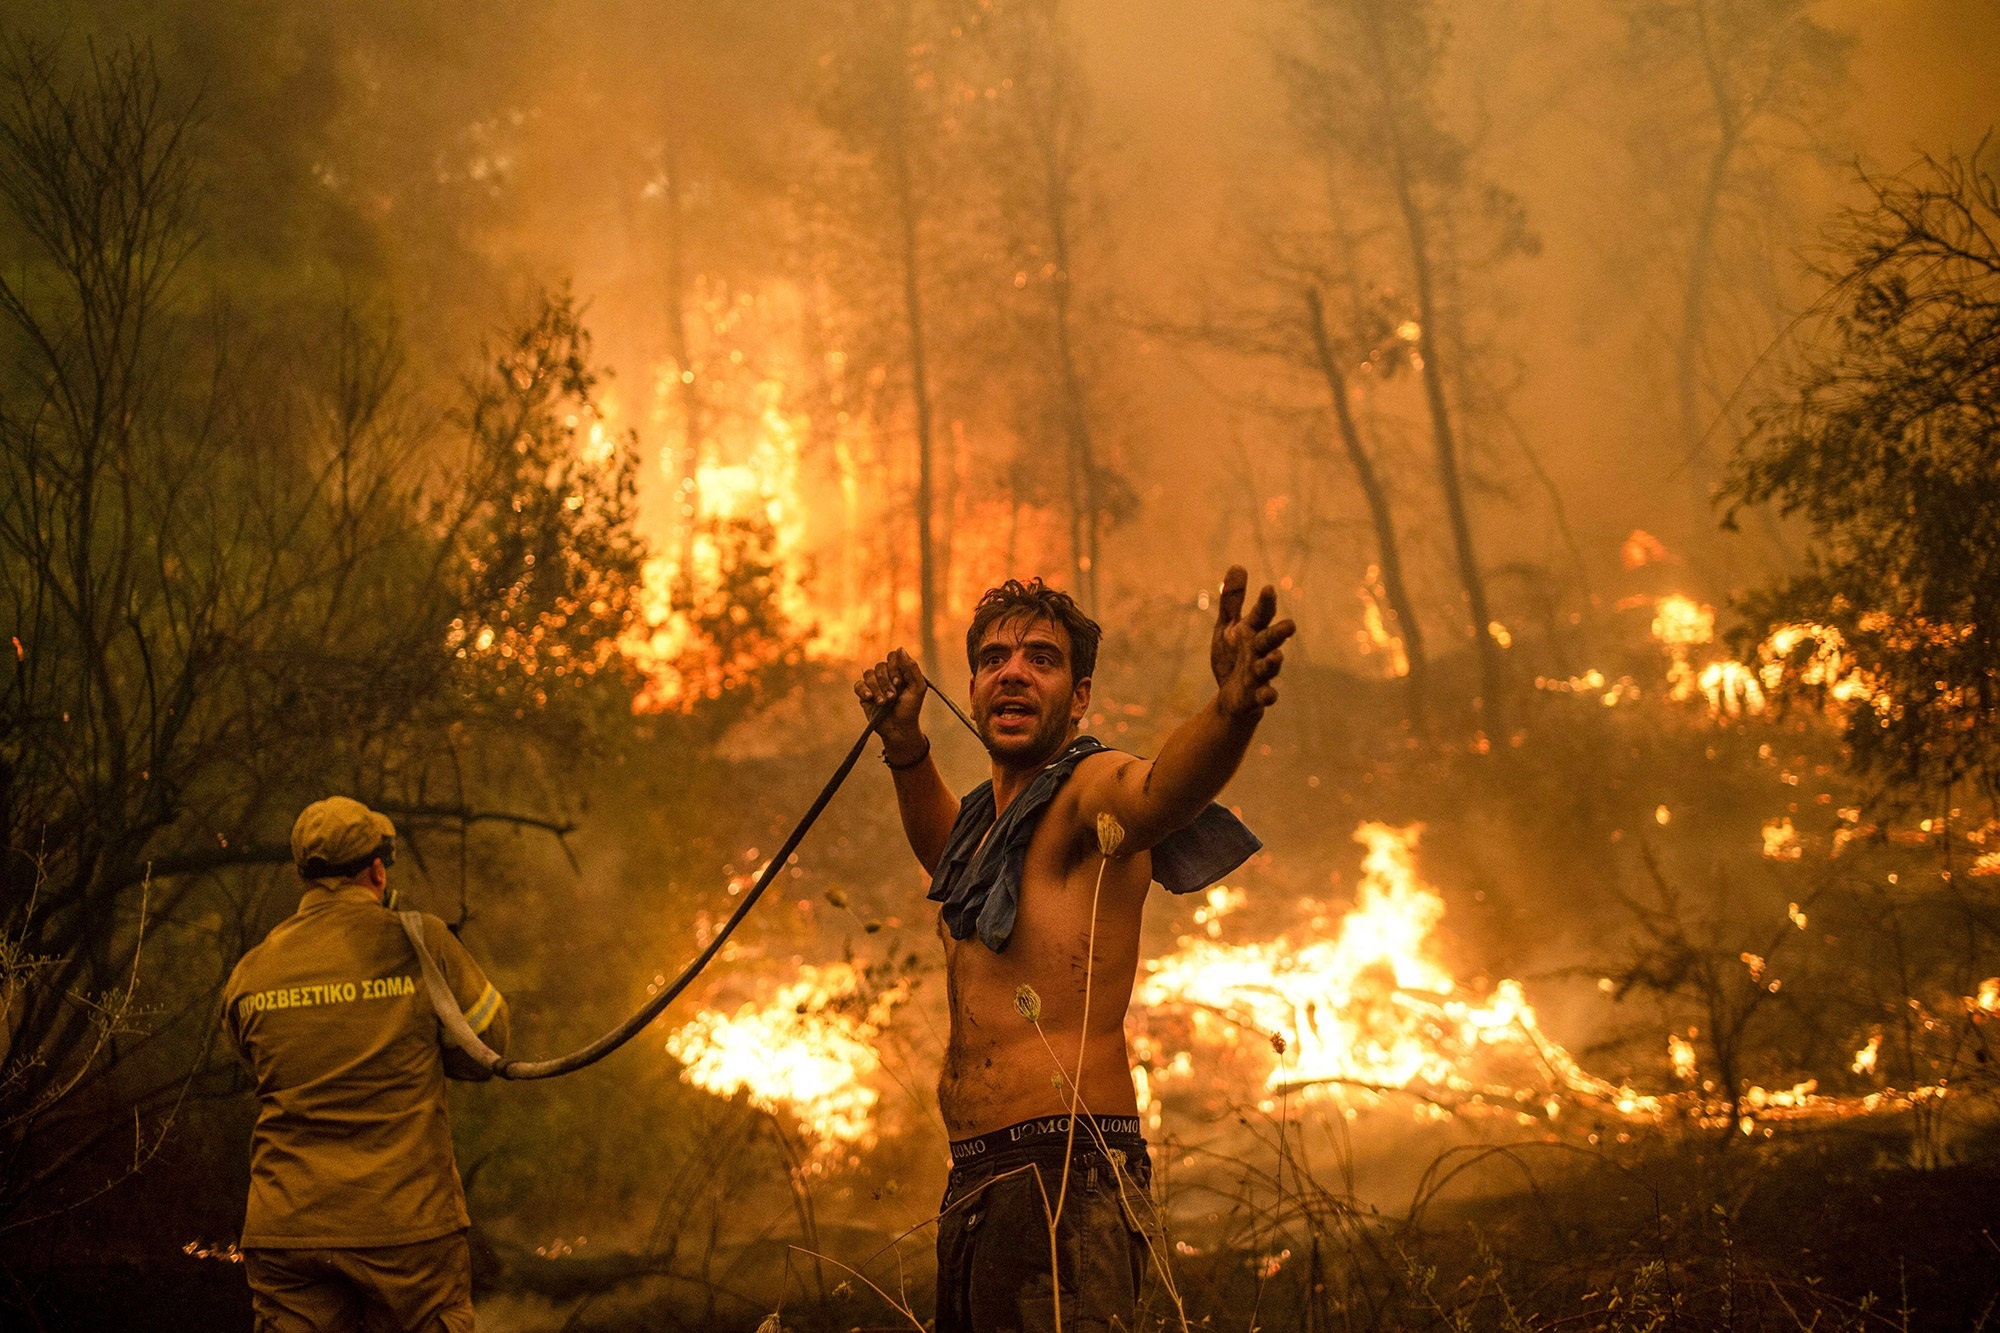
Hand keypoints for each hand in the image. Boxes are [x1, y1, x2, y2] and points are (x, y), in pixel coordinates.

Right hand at [855, 648, 928, 762]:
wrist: (900, 729)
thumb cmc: (911, 709)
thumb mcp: (918, 687)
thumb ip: (912, 667)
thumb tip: (900, 649)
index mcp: (899, 671)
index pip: (892, 657)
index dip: (894, 667)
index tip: (900, 682)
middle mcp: (886, 676)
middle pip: (880, 666)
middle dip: (886, 682)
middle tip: (893, 696)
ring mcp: (874, 685)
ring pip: (869, 674)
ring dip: (877, 688)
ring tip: (884, 702)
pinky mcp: (864, 695)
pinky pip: (858, 685)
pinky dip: (864, 690)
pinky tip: (870, 699)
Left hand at [1209, 566, 1295, 718]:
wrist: (1231, 697)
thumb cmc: (1233, 657)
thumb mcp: (1228, 627)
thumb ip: (1232, 601)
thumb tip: (1238, 565)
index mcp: (1252, 632)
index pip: (1261, 615)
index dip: (1265, 603)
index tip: (1268, 589)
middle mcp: (1260, 651)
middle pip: (1270, 639)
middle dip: (1278, 633)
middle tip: (1289, 626)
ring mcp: (1260, 674)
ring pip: (1268, 667)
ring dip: (1273, 662)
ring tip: (1277, 656)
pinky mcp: (1256, 696)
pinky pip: (1265, 696)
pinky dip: (1268, 696)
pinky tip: (1269, 695)